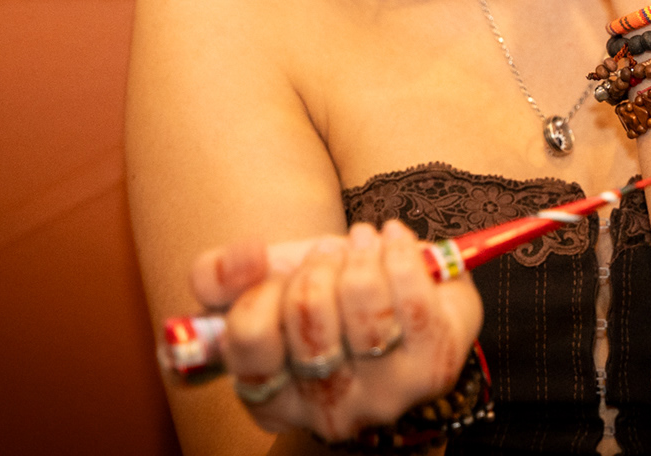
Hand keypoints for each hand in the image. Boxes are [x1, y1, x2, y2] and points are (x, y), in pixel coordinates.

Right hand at [190, 221, 483, 442]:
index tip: (276, 270)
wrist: (402, 301)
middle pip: (307, 312)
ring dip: (359, 256)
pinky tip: (393, 240)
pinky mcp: (432, 369)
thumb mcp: (262, 283)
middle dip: (317, 266)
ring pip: (362, 304)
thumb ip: (219, 274)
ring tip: (362, 243)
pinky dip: (399, 254)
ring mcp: (383, 395)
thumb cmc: (324, 295)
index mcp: (271, 397)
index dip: (261, 291)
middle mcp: (326, 411)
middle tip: (328, 252)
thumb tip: (248, 257)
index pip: (250, 337)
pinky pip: (412, 300)